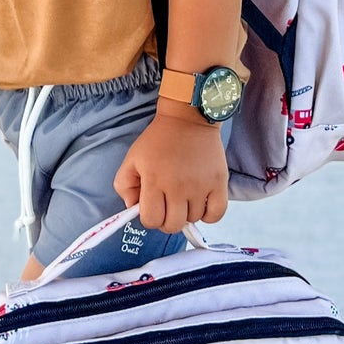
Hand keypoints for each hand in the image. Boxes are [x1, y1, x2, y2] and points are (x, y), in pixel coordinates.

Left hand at [113, 101, 228, 232]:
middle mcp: (178, 186)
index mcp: (154, 180)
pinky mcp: (219, 183)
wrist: (188, 119)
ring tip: (184, 197)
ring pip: (193, 219)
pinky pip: (216, 214)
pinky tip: (200, 203)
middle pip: (172, 225)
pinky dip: (208, 215)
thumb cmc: (158, 140)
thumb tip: (133, 208)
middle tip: (167, 205)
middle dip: (166, 219)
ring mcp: (200, 186)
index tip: (152, 206)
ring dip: (186, 213)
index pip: (151, 220)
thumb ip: (124, 186)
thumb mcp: (132, 158)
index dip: (150, 217)